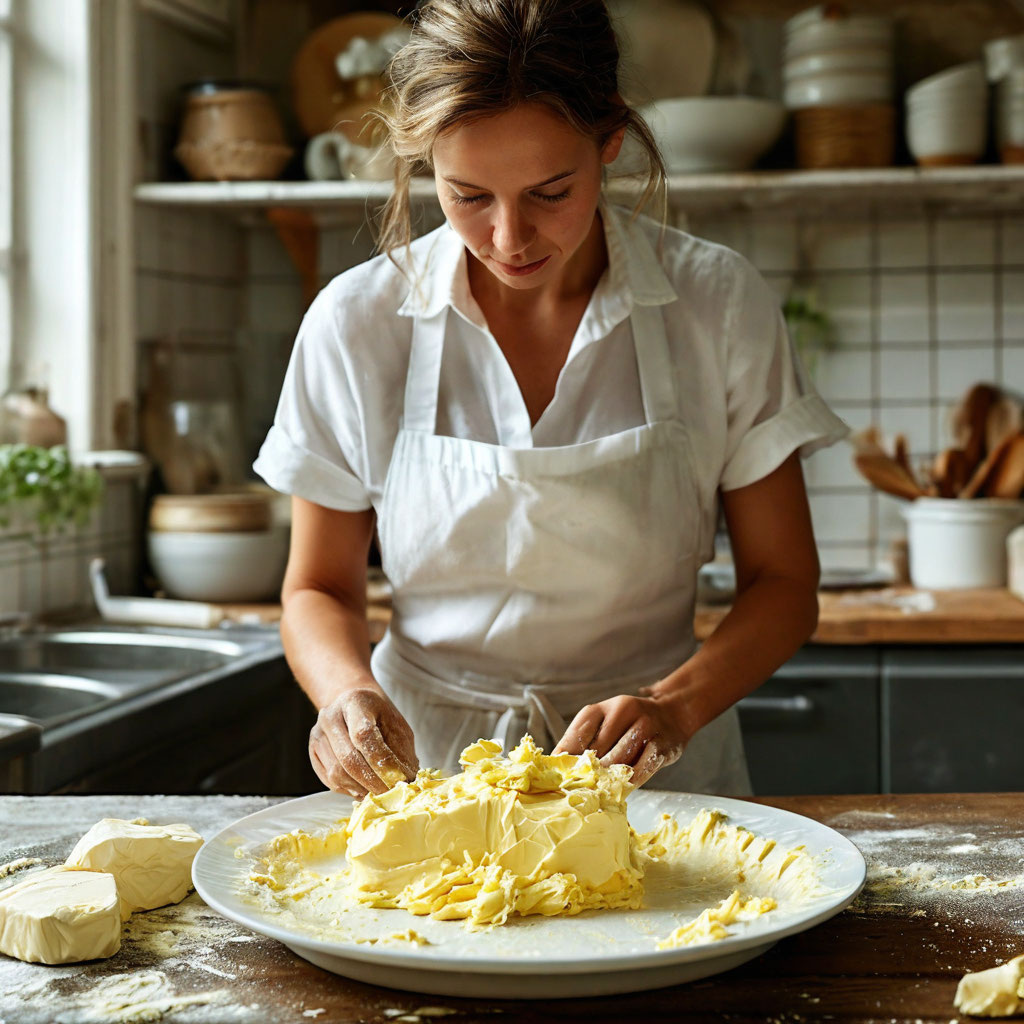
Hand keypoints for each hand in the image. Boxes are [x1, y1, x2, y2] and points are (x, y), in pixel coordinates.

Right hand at [309, 687, 417, 797]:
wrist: (354, 706)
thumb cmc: (379, 717)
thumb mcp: (397, 726)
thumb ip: (401, 751)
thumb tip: (406, 780)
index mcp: (355, 702)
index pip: (363, 735)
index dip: (380, 762)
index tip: (397, 779)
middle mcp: (330, 716)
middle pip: (348, 758)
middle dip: (372, 782)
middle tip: (390, 794)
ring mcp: (318, 734)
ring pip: (337, 773)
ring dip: (361, 789)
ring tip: (379, 793)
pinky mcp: (312, 751)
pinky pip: (329, 780)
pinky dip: (349, 790)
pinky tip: (364, 789)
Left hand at [553, 691, 689, 786]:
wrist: (673, 714)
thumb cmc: (630, 723)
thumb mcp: (606, 721)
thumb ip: (585, 739)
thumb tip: (558, 764)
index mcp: (604, 706)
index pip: (579, 731)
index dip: (567, 755)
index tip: (559, 774)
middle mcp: (624, 710)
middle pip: (599, 748)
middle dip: (587, 771)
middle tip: (578, 789)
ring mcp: (646, 726)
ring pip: (620, 759)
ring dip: (607, 778)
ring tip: (597, 792)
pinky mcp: (662, 745)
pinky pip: (642, 769)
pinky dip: (629, 782)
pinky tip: (620, 790)